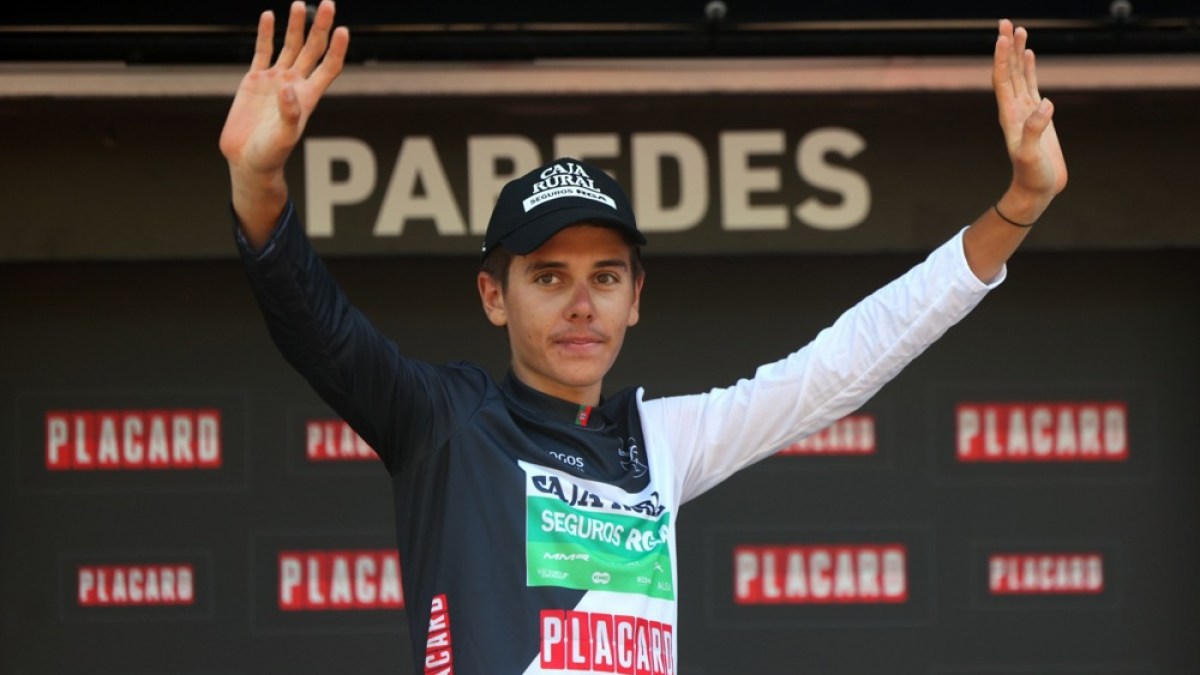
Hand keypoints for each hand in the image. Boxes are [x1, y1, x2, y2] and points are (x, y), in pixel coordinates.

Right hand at [220, 0, 347, 243]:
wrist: (247, 160)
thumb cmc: (271, 155)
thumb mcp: (285, 137)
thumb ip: (289, 113)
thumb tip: (287, 86)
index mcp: (308, 97)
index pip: (329, 67)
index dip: (337, 49)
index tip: (344, 30)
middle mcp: (295, 84)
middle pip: (312, 49)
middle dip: (320, 27)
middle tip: (327, 3)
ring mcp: (275, 80)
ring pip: (288, 46)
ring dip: (294, 26)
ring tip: (299, 4)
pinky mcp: (254, 81)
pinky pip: (261, 52)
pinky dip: (265, 34)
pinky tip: (268, 17)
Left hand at [992, 19, 1066, 219]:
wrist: (1036, 191)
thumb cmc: (1032, 177)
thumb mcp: (1032, 156)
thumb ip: (1035, 132)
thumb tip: (1045, 104)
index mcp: (1009, 116)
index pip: (1003, 80)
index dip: (1002, 59)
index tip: (1002, 37)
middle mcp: (1014, 109)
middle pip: (1008, 71)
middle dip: (1006, 47)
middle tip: (1006, 22)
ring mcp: (1025, 111)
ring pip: (1019, 75)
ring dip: (1017, 53)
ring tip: (1018, 30)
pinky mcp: (1038, 116)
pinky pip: (1031, 85)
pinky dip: (1029, 68)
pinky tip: (1029, 55)